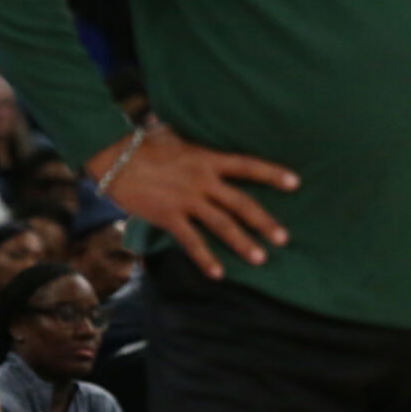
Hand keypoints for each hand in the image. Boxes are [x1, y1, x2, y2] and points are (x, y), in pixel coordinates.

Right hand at [88, 125, 297, 279]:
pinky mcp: (168, 216)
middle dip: (265, 222)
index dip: (272, 174)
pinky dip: (205, 259)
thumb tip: (210, 144)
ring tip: (261, 259)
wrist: (114, 157)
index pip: (248, 165)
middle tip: (284, 238)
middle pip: (241, 203)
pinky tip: (219, 274)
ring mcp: (186, 199)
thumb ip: (199, 146)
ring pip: (222, 224)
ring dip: (243, 243)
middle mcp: (202, 180)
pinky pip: (191, 241)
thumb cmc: (145, 144)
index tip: (296, 183)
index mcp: (208, 158)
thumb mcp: (178, 137)